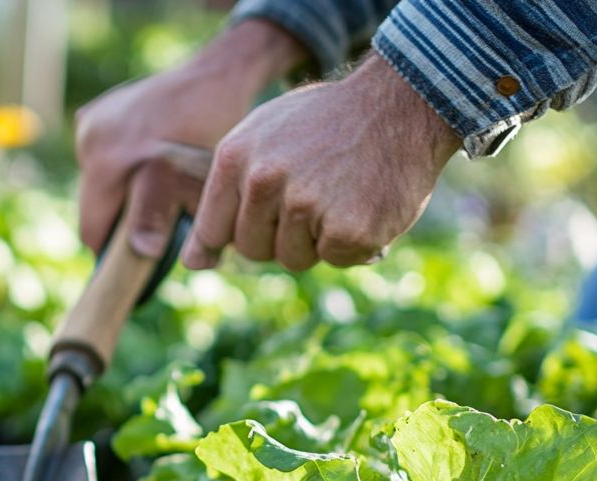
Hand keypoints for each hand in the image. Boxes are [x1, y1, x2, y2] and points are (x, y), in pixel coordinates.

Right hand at [75, 19, 306, 258]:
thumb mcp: (197, 185)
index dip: (115, 251)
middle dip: (120, 219)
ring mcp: (89, 123)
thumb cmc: (214, 134)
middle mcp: (89, 140)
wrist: (217, 76)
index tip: (140, 257)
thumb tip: (145, 252)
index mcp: (105, 162)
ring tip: (156, 185)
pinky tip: (149, 157)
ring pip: (96, 185)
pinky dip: (120, 167)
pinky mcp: (95, 112)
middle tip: (158, 219)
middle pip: (93, 208)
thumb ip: (164, 219)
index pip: (92, 230)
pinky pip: (101, 158)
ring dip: (120, 193)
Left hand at [181, 53, 462, 271]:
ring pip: (293, 259)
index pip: (213, 230)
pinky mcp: (347, 228)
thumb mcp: (263, 139)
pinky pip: (335, 260)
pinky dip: (353, 243)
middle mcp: (264, 181)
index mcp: (236, 158)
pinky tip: (365, 204)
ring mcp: (306, 205)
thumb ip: (225, 197)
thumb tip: (193, 263)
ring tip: (340, 194)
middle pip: (254, 250)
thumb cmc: (327, 124)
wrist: (403, 102)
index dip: (238, 233)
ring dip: (318, 240)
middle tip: (314, 197)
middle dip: (281, 237)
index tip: (264, 218)